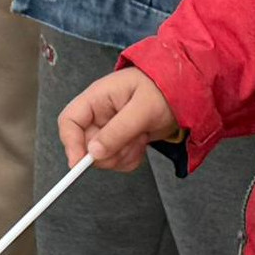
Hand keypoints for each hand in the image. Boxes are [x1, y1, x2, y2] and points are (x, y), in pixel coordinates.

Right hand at [59, 65, 182, 173]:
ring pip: (102, 156)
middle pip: (86, 145)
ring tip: (141, 138)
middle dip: (108, 152)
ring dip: (122, 155)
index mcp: (97, 98)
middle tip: (131, 144)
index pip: (69, 121)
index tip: (80, 163)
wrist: (185, 92)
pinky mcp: (120, 140)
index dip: (70, 143)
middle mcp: (99, 114)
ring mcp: (109, 128)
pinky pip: (116, 159)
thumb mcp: (142, 110)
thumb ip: (118, 131)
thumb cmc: (164, 90)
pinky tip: (142, 142)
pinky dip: (130, 158)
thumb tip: (93, 154)